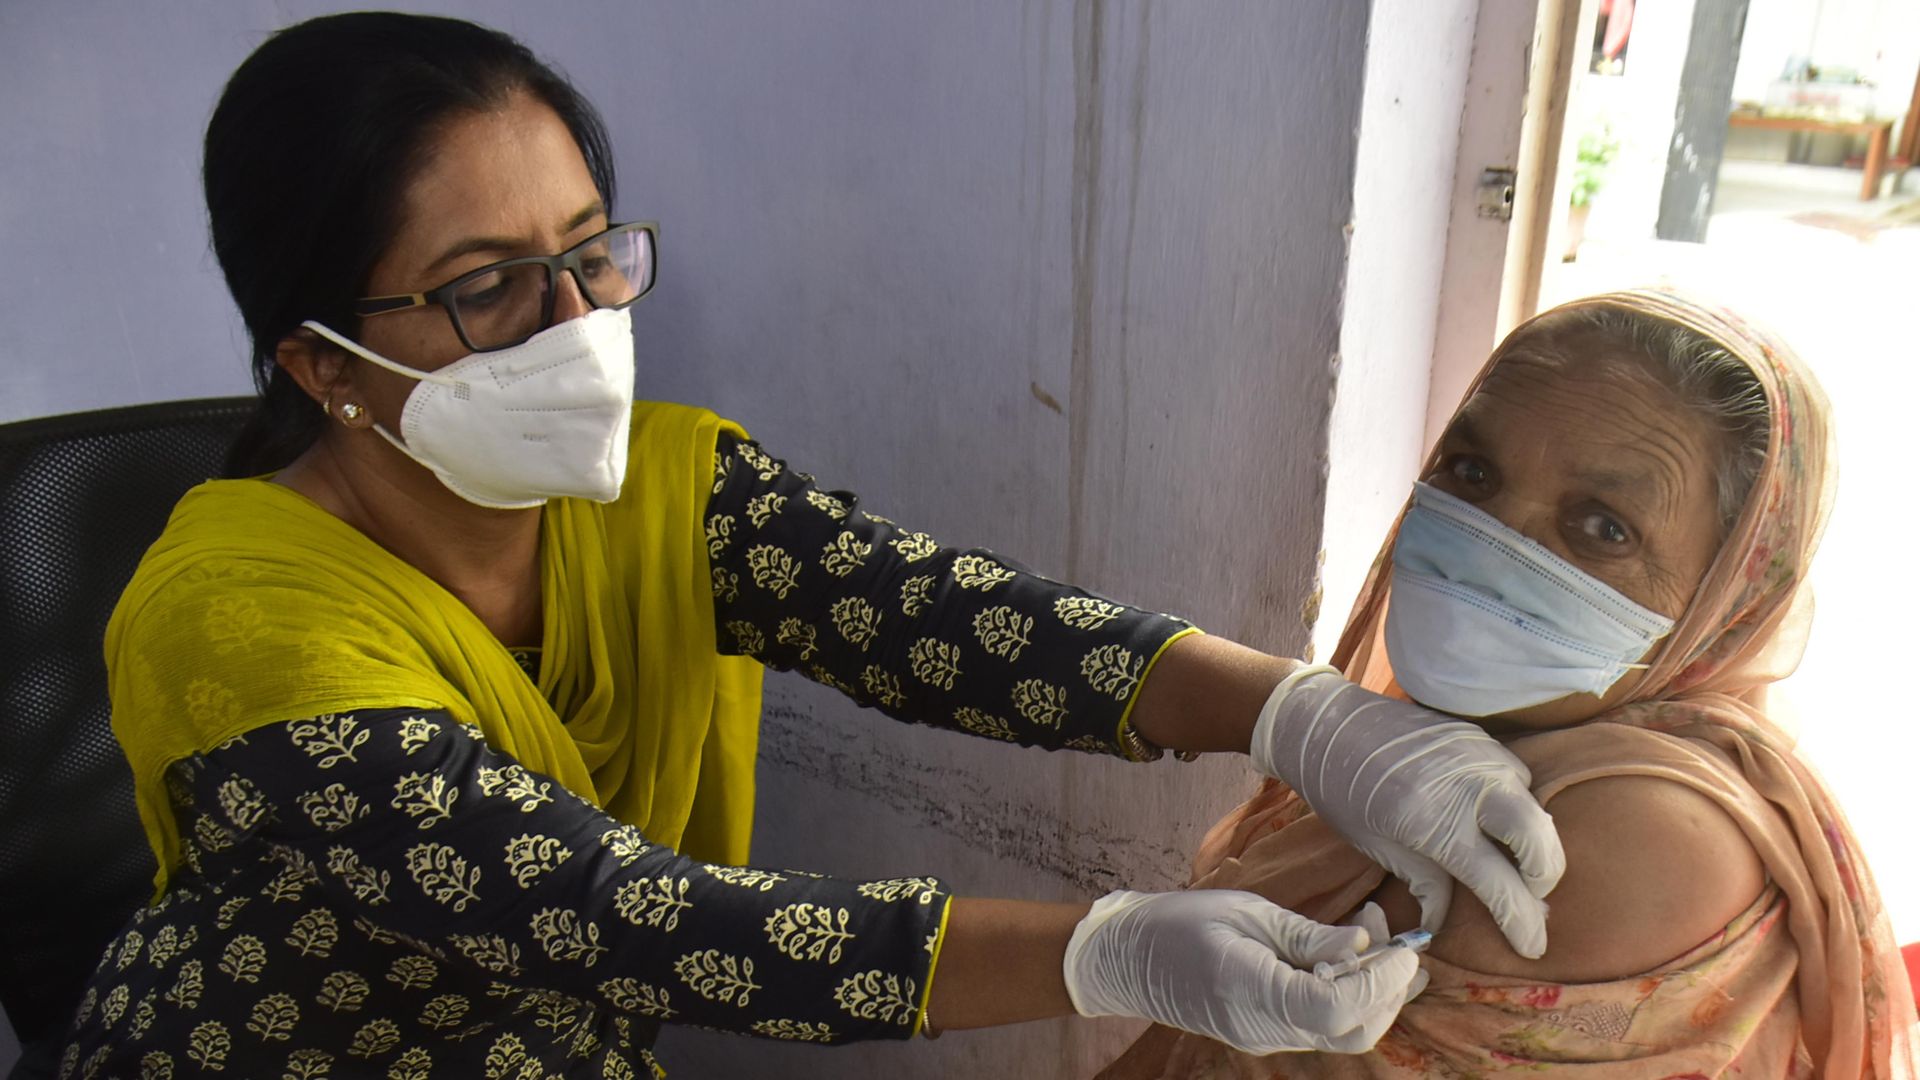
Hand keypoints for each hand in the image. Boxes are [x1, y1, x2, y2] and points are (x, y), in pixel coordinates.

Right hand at [1062, 889, 1421, 1054]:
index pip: (1335, 1008)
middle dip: (1390, 991)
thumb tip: (1363, 944)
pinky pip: (1322, 1022)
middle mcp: (1264, 1028)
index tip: (1404, 948)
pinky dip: (1349, 992)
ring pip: (1343, 1031)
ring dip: (1375, 991)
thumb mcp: (1246, 913)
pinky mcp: (1267, 1031)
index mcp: (1251, 992)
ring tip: (1379, 938)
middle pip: (1352, 1032)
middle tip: (1401, 940)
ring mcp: (1266, 1036)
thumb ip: (1307, 935)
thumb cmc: (1179, 922)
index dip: (1379, 982)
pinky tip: (1349, 954)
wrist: (1127, 958)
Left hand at [1249, 665, 1566, 957]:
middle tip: (1529, 898)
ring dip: (1535, 842)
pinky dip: (1517, 804)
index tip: (1531, 946)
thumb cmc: (1341, 791)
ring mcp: (1477, 753)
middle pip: (1538, 840)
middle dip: (1544, 878)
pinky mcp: (1477, 736)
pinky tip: (1499, 821)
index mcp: (1434, 821)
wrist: (1324, 724)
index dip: (1521, 922)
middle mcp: (1468, 784)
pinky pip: (1517, 776)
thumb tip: (1445, 924)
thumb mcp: (1378, 846)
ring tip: (1517, 866)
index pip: (1499, 884)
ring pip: (1534, 805)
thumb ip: (1425, 884)